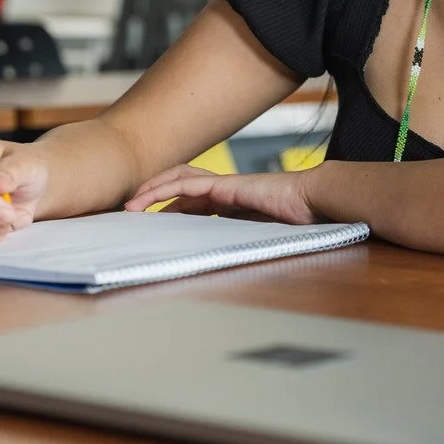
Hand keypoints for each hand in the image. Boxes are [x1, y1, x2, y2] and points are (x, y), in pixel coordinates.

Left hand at [124, 166, 320, 224]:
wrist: (312, 202)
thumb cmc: (297, 221)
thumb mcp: (262, 236)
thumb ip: (244, 241)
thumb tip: (224, 263)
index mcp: (232, 204)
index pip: (192, 202)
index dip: (169, 209)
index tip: (150, 223)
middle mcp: (224, 192)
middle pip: (181, 185)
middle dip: (154, 195)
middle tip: (132, 212)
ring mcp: (224, 185)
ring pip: (178, 180)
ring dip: (152, 190)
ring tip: (131, 206)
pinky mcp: (224, 185)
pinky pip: (187, 185)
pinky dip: (163, 189)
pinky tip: (147, 200)